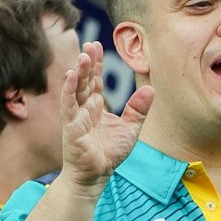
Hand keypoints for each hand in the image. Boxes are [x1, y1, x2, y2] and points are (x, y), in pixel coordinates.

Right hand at [60, 43, 151, 192]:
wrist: (97, 175)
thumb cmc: (109, 153)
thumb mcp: (130, 128)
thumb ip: (138, 109)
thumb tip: (151, 89)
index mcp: (96, 106)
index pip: (96, 80)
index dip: (97, 64)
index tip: (97, 46)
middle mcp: (84, 108)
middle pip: (86, 80)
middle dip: (88, 62)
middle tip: (89, 44)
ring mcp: (76, 116)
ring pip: (76, 89)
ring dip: (79, 72)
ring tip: (83, 56)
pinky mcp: (71, 126)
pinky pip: (69, 105)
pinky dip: (69, 90)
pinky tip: (70, 76)